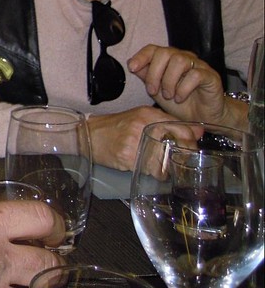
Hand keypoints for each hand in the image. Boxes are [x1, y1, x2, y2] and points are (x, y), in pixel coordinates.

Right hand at [88, 107, 203, 170]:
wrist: (89, 134)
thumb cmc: (116, 127)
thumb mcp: (141, 117)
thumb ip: (168, 122)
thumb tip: (198, 132)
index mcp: (147, 114)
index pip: (180, 127)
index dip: (191, 141)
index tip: (193, 148)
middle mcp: (142, 125)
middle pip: (175, 146)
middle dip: (181, 156)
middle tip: (182, 162)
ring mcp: (134, 142)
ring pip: (164, 162)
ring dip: (167, 168)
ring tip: (162, 167)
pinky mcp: (127, 157)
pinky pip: (151, 171)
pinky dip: (154, 173)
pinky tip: (149, 169)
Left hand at [127, 45, 243, 127]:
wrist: (202, 118)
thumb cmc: (179, 103)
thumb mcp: (157, 91)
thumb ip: (146, 76)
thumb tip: (131, 64)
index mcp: (169, 59)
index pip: (153, 49)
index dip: (141, 56)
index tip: (132, 68)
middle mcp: (183, 58)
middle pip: (165, 52)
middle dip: (154, 72)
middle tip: (152, 91)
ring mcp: (198, 65)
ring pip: (180, 61)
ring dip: (169, 80)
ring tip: (168, 96)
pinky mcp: (211, 76)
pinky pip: (196, 74)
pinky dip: (184, 88)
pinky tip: (180, 98)